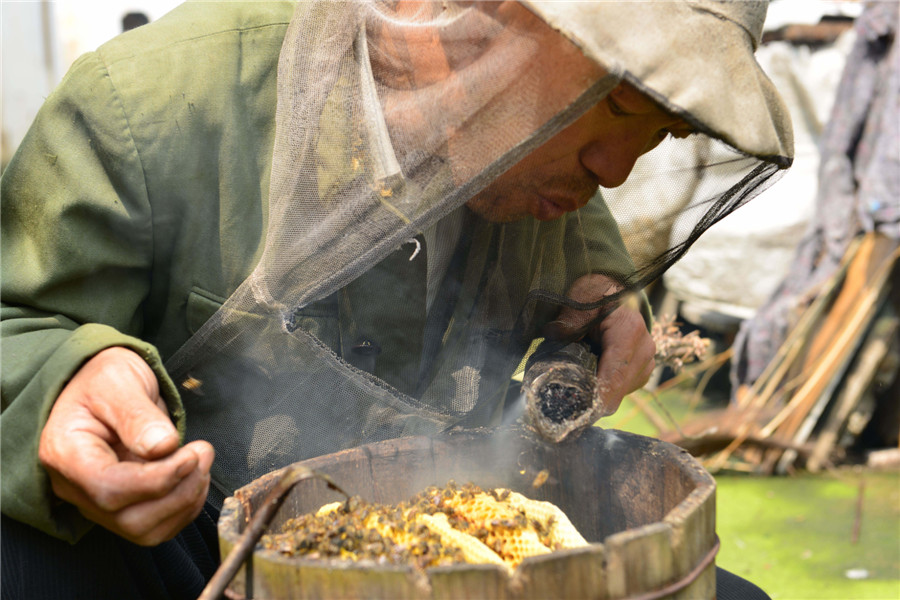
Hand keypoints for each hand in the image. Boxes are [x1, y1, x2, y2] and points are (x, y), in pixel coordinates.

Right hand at [38, 347, 213, 545]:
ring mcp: (97, 502)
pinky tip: (194, 476)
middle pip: (128, 518)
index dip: (157, 480)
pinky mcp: (122, 506)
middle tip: (202, 452)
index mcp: (66, 452)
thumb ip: (137, 414)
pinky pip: (156, 526)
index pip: (108, 488)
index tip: (190, 455)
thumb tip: (163, 446)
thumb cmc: (104, 379)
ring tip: (201, 460)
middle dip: (178, 491)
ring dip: (186, 500)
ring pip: (145, 530)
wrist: (103, 386)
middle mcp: (76, 487)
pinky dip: (185, 507)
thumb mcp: (118, 381)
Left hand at [543, 274, 655, 414]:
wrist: (615, 294)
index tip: (579, 412)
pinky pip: (622, 391)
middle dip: (592, 399)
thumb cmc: (595, 296)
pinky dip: (604, 390)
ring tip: (576, 385)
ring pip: (620, 394)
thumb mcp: (580, 300)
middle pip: (617, 390)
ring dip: (598, 395)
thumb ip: (569, 318)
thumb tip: (553, 332)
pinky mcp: (642, 372)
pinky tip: (589, 380)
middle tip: (564, 403)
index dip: (598, 397)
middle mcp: (644, 349)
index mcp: (630, 331)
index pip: (615, 375)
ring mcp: (646, 362)